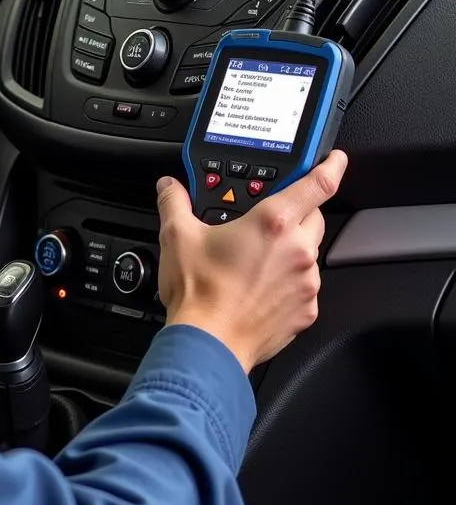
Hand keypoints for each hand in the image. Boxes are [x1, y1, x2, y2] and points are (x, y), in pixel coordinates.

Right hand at [154, 150, 347, 373]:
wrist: (209, 344)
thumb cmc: (199, 292)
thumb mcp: (177, 236)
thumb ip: (175, 203)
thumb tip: (169, 188)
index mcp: (272, 223)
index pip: (317, 185)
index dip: (331, 167)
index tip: (335, 160)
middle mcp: (297, 250)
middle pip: (313, 217)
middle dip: (296, 212)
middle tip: (266, 220)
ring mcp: (306, 282)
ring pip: (308, 253)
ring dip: (289, 251)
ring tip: (254, 261)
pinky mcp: (306, 310)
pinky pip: (303, 286)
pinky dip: (287, 283)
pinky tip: (258, 287)